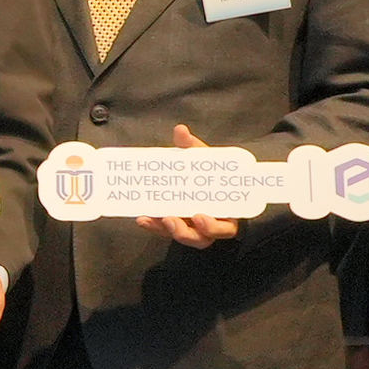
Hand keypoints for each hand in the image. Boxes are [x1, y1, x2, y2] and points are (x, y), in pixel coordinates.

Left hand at [138, 125, 244, 247]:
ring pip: (185, 238)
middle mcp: (211, 225)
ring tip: (153, 218)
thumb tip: (180, 130)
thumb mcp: (201, 158)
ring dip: (169, 231)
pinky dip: (154, 226)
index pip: (224, 225)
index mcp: (226, 211)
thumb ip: (192, 147)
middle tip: (170, 219)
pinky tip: (142, 218)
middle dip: (187, 232)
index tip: (199, 216)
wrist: (198, 176)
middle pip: (202, 238)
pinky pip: (166, 232)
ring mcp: (193, 228)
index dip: (213, 226)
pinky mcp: (176, 228)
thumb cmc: (207, 171)